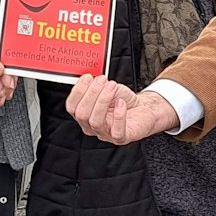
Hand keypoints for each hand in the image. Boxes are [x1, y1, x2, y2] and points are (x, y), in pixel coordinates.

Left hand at [0, 20, 14, 102]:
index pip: (4, 46)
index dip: (9, 64)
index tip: (8, 79)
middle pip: (8, 56)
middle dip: (8, 76)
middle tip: (5, 89)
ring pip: (6, 65)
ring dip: (5, 81)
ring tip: (0, 94)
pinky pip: (0, 69)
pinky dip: (1, 81)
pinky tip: (0, 92)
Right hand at [65, 75, 179, 144]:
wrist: (143, 109)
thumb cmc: (123, 101)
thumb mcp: (108, 88)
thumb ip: (98, 85)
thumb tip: (91, 79)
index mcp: (85, 114)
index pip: (72, 107)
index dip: (77, 91)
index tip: (87, 77)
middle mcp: (92, 126)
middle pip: (82, 114)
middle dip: (91, 93)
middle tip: (102, 81)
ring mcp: (106, 134)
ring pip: (96, 122)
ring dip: (103, 101)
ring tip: (112, 87)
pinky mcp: (121, 138)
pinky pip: (116, 132)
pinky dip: (119, 116)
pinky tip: (121, 103)